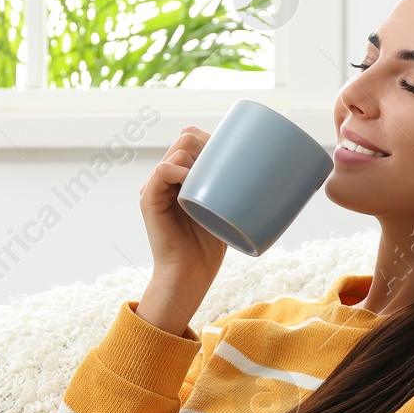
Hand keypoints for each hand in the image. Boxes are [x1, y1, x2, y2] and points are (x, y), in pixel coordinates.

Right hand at [139, 126, 229, 293]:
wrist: (191, 274)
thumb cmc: (210, 244)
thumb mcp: (225, 207)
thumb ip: (231, 187)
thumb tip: (264, 167)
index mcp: (181, 176)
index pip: (192, 141)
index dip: (211, 138)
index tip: (233, 150)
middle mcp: (166, 178)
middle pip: (185, 140)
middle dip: (209, 145)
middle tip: (227, 168)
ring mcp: (156, 187)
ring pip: (177, 151)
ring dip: (199, 157)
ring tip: (213, 180)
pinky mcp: (149, 200)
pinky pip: (162, 171)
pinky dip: (179, 170)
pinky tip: (193, 180)